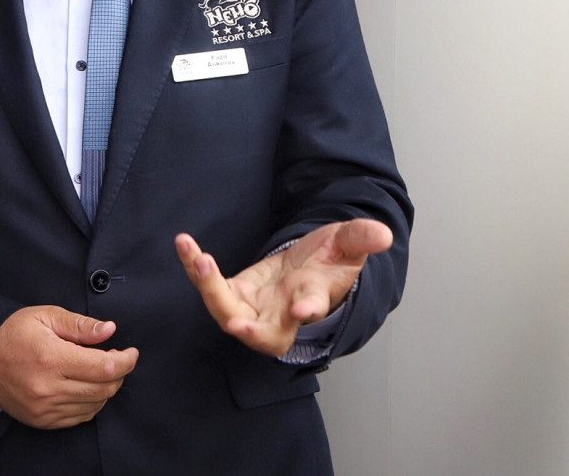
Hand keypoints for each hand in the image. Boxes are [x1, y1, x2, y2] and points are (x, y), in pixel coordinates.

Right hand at [0, 305, 138, 428]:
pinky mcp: (42, 420)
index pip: (105, 367)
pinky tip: (84, 387)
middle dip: (119, 374)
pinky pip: (79, 417)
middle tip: (116, 358)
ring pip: (95, 405)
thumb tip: (109, 330)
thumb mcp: (45, 316)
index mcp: (51, 358)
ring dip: (105, 389)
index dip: (126, 361)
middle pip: (105, 389)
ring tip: (97, 370)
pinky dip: (90, 403)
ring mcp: (45, 408)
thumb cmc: (12, 332)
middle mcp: (49, 387)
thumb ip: (79, 325)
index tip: (131, 353)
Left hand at [175, 219, 392, 356]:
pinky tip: (184, 243)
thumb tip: (383, 233)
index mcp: (312, 299)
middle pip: (263, 335)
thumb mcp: (347, 244)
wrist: (307, 267)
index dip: (308, 310)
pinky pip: (209, 285)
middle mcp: (281, 314)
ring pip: (228, 312)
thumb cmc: (329, 261)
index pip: (311, 310)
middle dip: (247, 329)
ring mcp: (254, 307)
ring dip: (209, 288)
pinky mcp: (233, 292)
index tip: (302, 309)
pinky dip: (195, 267)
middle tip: (234, 322)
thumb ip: (361, 238)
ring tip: (197, 257)